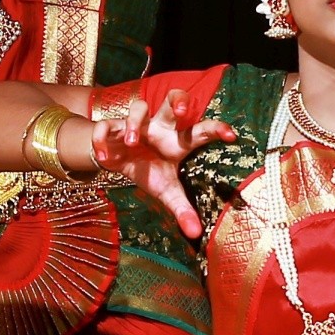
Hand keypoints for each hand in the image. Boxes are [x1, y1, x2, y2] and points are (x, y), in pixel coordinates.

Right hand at [89, 90, 237, 236]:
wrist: (117, 158)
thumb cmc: (149, 170)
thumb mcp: (166, 190)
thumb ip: (182, 209)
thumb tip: (196, 234)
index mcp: (177, 141)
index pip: (200, 130)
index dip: (216, 129)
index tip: (231, 135)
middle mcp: (160, 127)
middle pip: (172, 99)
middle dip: (178, 101)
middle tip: (181, 112)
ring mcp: (136, 125)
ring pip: (138, 108)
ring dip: (135, 123)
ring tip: (132, 142)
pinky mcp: (112, 128)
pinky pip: (105, 126)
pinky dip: (102, 138)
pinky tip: (103, 156)